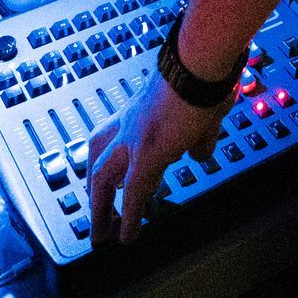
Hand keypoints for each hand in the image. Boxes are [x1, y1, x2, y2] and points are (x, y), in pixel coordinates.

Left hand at [88, 70, 227, 245]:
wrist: (201, 59)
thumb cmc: (204, 72)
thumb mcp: (200, 107)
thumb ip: (199, 134)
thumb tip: (199, 153)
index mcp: (140, 108)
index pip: (113, 135)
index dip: (107, 159)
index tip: (109, 180)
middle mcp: (130, 122)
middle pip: (97, 158)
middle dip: (94, 189)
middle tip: (95, 213)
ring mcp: (134, 137)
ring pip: (102, 178)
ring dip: (100, 209)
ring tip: (102, 236)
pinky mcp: (148, 152)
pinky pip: (133, 193)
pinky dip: (129, 218)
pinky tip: (127, 238)